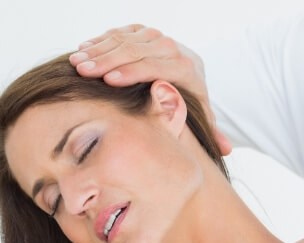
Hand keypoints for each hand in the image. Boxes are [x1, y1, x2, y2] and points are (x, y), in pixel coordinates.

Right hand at [69, 24, 231, 154]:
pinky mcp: (141, 31)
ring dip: (98, 50)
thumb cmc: (191, 97)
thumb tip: (226, 150)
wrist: (190, 68)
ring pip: (124, 39)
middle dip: (108, 60)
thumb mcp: (202, 113)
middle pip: (136, 50)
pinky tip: (82, 50)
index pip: (156, 66)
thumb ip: (213, 131)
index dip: (131, 72)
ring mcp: (155, 36)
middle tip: (84, 71)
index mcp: (185, 68)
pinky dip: (99, 41)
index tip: (108, 81)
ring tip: (76, 62)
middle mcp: (171, 48)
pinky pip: (119, 33)